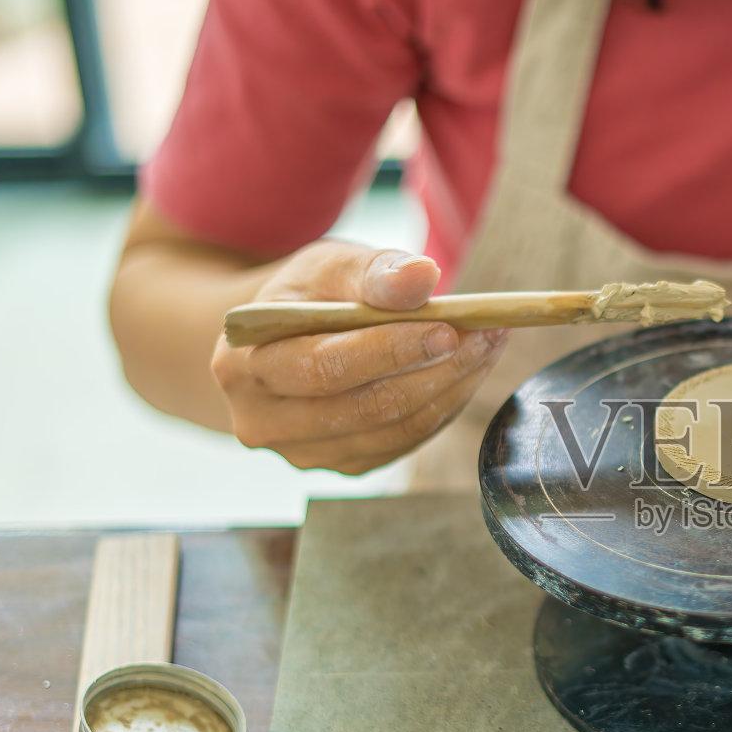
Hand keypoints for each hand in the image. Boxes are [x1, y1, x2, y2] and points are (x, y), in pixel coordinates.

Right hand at [210, 241, 507, 474]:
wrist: (277, 342)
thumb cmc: (305, 297)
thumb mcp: (328, 266)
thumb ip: (372, 270)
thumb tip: (421, 277)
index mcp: (243, 365)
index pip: (326, 367)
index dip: (391, 351)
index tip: (449, 328)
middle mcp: (263, 421)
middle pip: (366, 408)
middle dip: (436, 370)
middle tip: (488, 334)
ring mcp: (302, 453)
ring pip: (393, 431)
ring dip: (451, 389)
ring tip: (487, 345)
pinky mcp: (341, 465)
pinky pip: (404, 443)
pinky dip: (442, 408)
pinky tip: (464, 372)